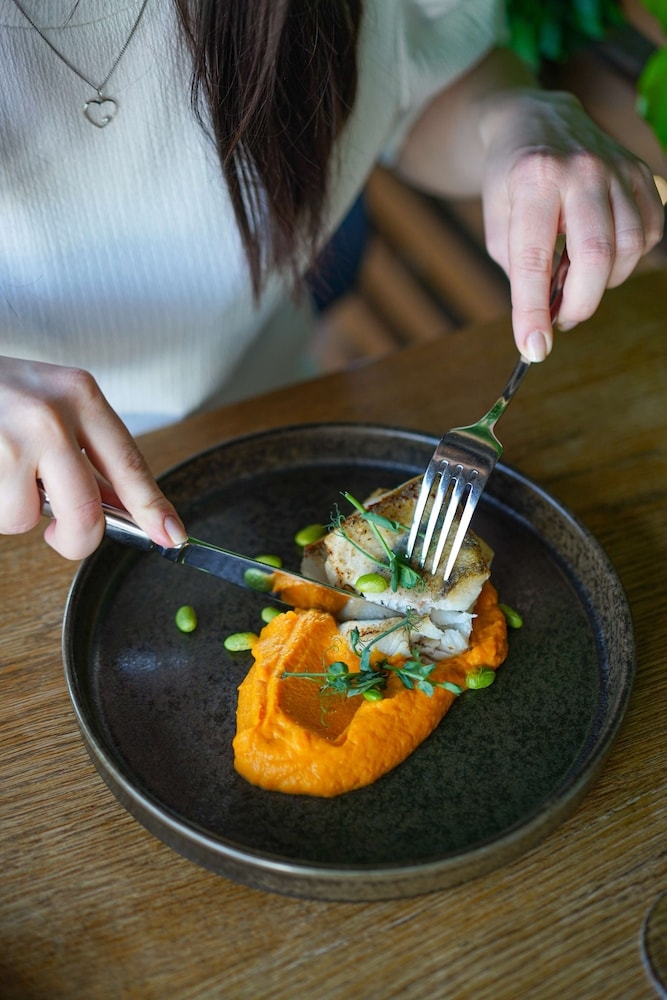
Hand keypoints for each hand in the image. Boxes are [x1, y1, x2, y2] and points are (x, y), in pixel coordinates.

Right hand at [0, 356, 187, 558]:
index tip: (172, 536)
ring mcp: (8, 440)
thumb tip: (122, 509)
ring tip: (3, 471)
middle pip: (85, 510)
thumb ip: (87, 450)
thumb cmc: (0, 391)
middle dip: (76, 538)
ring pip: (25, 518)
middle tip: (62, 535)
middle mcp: (48, 415)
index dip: (153, 508)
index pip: (128, 464)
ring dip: (13, 510)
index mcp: (79, 395)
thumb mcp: (53, 402)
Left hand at [478, 89, 664, 359]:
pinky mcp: (641, 174)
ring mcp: (618, 168)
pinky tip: (599, 256)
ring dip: (602, 283)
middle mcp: (582, 169)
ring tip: (575, 280)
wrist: (536, 120)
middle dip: (578, 304)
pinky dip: (625, 261)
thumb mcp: (496, 222)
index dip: (533, 310)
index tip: (533, 349)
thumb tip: (546, 315)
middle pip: (597, 255)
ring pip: (628, 249)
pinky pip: (648, 235)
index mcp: (534, 178)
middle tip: (558, 320)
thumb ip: (519, 268)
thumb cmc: (511, 181)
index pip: (534, 257)